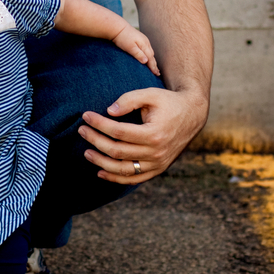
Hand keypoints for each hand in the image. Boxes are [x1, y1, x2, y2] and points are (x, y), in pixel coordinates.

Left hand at [78, 87, 208, 183]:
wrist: (192, 115)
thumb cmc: (168, 102)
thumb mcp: (151, 94)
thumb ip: (129, 99)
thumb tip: (109, 111)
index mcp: (154, 133)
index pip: (118, 132)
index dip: (99, 124)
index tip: (85, 116)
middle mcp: (156, 152)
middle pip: (117, 151)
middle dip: (95, 140)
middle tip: (81, 130)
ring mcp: (157, 164)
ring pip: (123, 169)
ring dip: (101, 162)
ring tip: (86, 152)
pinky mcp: (158, 169)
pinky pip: (134, 179)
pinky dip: (115, 178)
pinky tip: (100, 172)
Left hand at [112, 25, 159, 75]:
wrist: (118, 27)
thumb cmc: (122, 38)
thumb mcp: (129, 47)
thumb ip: (138, 54)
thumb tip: (146, 61)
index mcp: (144, 45)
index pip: (150, 58)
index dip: (153, 66)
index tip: (156, 74)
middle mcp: (146, 42)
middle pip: (152, 56)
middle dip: (154, 64)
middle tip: (157, 73)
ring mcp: (144, 40)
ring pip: (150, 52)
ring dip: (152, 60)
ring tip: (154, 67)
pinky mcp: (140, 39)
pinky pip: (147, 49)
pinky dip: (149, 55)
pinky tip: (148, 58)